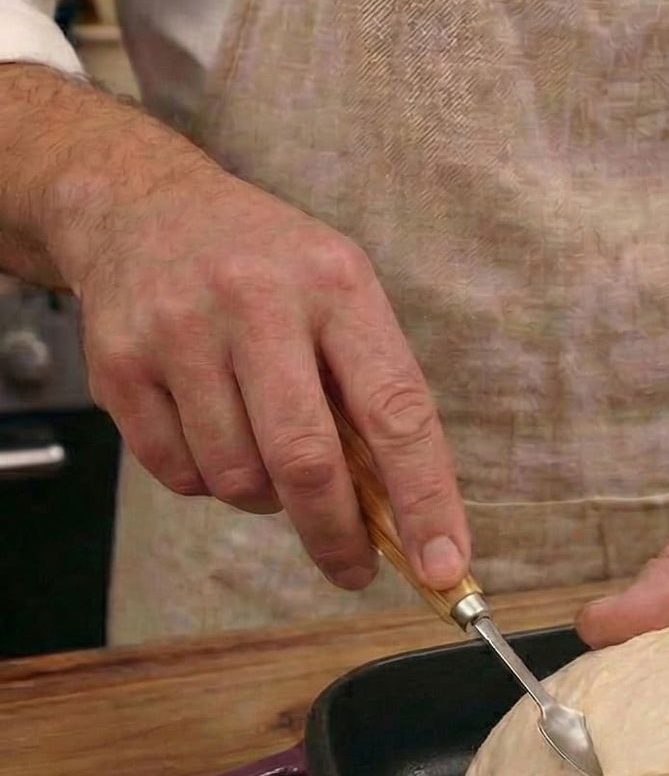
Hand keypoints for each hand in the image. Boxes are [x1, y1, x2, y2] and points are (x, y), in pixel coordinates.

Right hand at [28, 75, 469, 592]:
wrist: (142, 206)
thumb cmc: (272, 274)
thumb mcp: (343, 302)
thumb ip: (376, 398)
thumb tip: (405, 518)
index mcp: (338, 286)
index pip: (397, 412)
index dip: (425, 501)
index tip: (444, 567)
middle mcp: (258, 300)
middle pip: (306, 460)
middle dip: (337, 534)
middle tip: (354, 569)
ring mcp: (180, 330)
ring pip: (239, 478)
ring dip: (267, 498)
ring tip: (268, 453)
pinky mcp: (119, 363)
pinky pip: (180, 475)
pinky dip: (208, 482)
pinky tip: (214, 434)